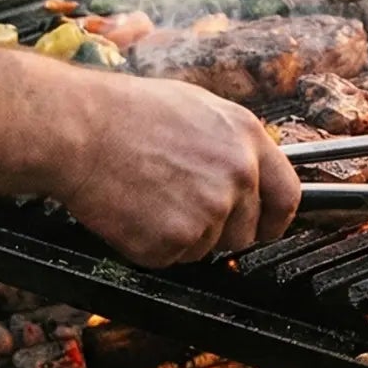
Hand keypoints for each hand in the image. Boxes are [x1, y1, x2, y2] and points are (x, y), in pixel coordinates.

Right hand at [50, 73, 301, 267]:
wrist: (81, 129)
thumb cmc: (128, 113)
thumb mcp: (201, 108)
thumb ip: (233, 143)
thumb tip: (246, 168)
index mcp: (248, 140)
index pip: (286, 196)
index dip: (274, 218)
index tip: (264, 227)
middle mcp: (238, 177)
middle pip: (246, 230)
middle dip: (220, 229)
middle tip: (180, 207)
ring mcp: (209, 211)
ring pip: (208, 247)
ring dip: (183, 236)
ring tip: (151, 199)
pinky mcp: (175, 241)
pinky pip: (172, 258)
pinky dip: (152, 246)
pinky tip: (134, 212)